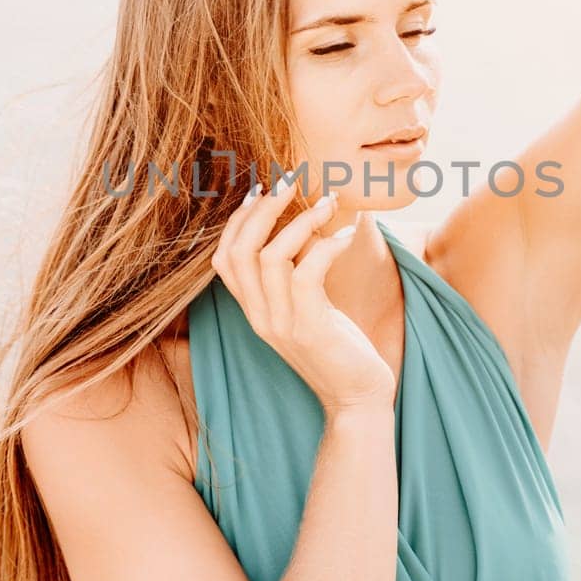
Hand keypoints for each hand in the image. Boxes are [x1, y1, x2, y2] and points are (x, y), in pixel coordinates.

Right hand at [210, 179, 396, 416]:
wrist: (357, 398)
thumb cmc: (339, 347)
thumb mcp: (309, 306)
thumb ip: (296, 273)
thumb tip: (301, 223)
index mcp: (253, 311)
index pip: (224, 258)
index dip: (238, 221)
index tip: (261, 191)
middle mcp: (259, 317)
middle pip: (241, 251)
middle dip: (264, 209)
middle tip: (292, 181)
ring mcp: (281, 325)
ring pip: (272, 258)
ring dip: (301, 221)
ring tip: (330, 202)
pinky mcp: (310, 328)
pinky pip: (308, 274)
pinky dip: (326, 246)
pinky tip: (347, 236)